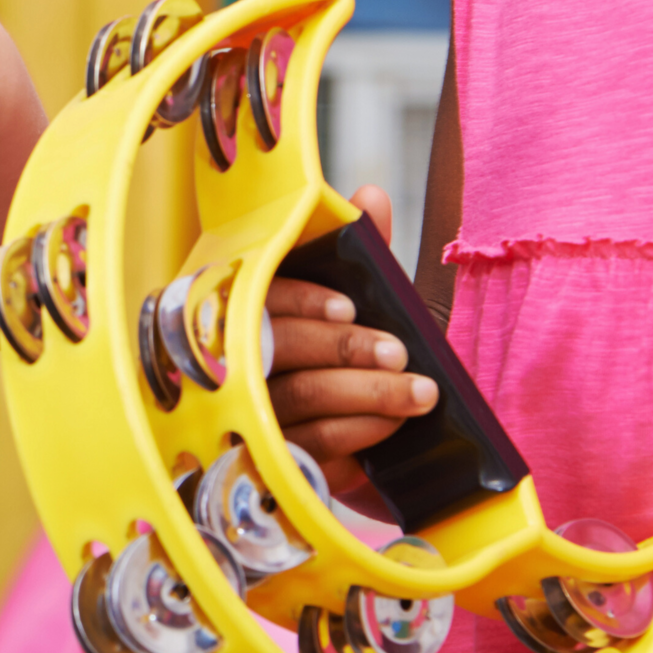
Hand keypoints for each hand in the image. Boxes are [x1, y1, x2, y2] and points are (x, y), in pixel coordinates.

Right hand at [262, 185, 434, 518]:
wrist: (320, 425)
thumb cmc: (329, 345)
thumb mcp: (343, 294)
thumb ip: (356, 248)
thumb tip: (371, 194)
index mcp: (242, 309)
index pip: (260, 299)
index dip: (303, 301)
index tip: (351, 306)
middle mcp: (232, 359)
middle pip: (283, 351)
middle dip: (348, 351)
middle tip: (401, 354)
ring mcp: (246, 413)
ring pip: (301, 401)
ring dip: (367, 397)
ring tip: (420, 393)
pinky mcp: (270, 457)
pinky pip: (311, 451)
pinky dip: (356, 436)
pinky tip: (391, 426)